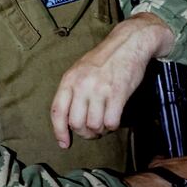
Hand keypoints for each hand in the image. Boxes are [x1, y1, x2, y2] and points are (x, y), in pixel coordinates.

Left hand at [50, 13, 174, 147]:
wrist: (129, 43)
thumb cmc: (104, 58)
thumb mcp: (80, 69)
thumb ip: (72, 90)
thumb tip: (69, 119)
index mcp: (69, 79)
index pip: (58, 111)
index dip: (59, 132)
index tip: (64, 143)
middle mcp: (82, 85)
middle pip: (76, 124)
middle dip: (84, 133)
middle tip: (92, 130)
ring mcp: (100, 89)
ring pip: (94, 125)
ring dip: (100, 130)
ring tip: (104, 123)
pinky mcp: (118, 92)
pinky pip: (111, 122)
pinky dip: (113, 126)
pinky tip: (114, 119)